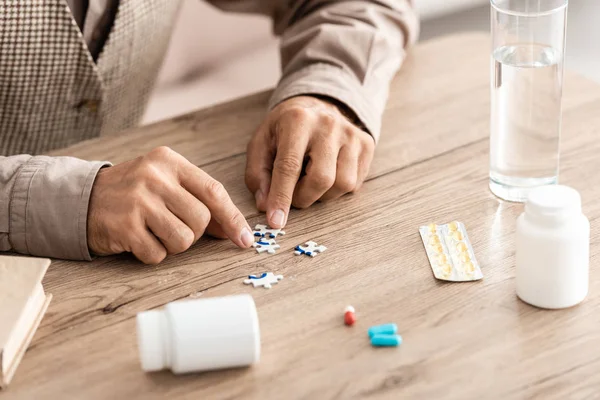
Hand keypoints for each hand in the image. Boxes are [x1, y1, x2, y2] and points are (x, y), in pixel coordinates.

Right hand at [88, 146, 253, 263]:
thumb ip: (197, 201)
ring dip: (173, 245)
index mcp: (169, 161)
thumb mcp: (164, 184)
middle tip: (172, 226)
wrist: (80, 198)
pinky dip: (152, 254)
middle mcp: (154, 177)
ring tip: (154, 232)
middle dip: (194, 233)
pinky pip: (158, 254)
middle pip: (201, 219)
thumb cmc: (133, 193)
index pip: (213, 191)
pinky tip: (137, 239)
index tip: (245, 239)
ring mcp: (138, 201)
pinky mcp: (124, 227)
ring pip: (184, 239)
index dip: (232, 218)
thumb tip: (232, 230)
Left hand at [245, 96, 374, 227]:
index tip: (275, 221)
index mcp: (297, 121)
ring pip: (343, 184)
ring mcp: (351, 134)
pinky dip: (336, 190)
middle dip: (304, 198)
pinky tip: (327, 175)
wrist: (317, 105)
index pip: (289, 166)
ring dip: (322, 195)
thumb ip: (258, 174)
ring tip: (310, 182)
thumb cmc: (285, 129)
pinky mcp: (366, 145)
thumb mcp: (261, 143)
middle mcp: (328, 125)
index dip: (281, 197)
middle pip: (321, 179)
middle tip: (293, 195)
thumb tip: (265, 204)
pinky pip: (354, 184)